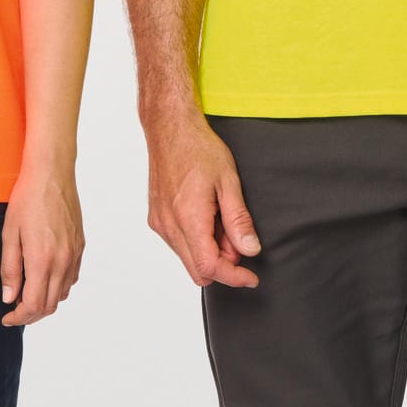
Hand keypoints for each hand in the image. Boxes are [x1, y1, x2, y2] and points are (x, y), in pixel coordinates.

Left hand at [0, 159, 84, 326]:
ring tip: (27, 295)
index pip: (33, 305)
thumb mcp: (9, 234)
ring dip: (45, 302)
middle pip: (50, 305)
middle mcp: (62, 261)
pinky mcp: (80, 247)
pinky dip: (57, 287)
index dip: (19, 318)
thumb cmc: (27, 199)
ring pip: (62, 294)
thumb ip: (10, 269)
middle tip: (14, 311)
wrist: (52, 174)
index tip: (7, 317)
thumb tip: (9, 297)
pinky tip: (44, 279)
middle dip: (31, 315)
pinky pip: (71, 278)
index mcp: (42, 260)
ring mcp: (74, 254)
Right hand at [145, 105, 259, 287]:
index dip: (234, 277)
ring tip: (221, 220)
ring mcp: (159, 223)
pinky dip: (196, 240)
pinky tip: (206, 215)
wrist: (170, 128)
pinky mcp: (156, 218)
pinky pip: (178, 244)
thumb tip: (249, 249)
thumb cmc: (198, 148)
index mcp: (188, 218)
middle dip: (223, 264)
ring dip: (209, 250)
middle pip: (197, 270)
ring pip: (187, 258)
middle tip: (238, 238)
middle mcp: (169, 225)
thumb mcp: (229, 182)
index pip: (209, 267)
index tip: (250, 277)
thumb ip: (238, 220)